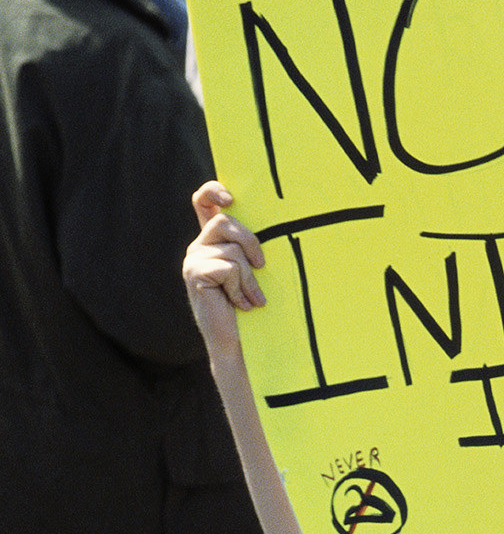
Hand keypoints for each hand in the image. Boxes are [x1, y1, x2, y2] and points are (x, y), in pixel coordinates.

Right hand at [182, 181, 265, 360]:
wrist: (237, 342)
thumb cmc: (251, 305)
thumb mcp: (253, 270)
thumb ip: (251, 247)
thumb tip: (278, 223)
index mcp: (211, 241)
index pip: (203, 202)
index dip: (212, 191)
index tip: (230, 198)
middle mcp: (199, 247)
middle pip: (226, 222)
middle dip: (251, 242)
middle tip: (262, 266)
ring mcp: (194, 260)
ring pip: (232, 250)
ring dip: (249, 277)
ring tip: (251, 298)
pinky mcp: (195, 274)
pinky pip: (228, 268)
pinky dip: (240, 288)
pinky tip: (241, 305)